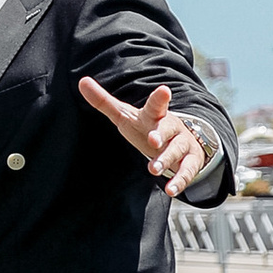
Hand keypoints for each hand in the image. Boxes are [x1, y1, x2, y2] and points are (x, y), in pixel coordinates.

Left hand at [78, 74, 216, 193]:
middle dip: (161, 134)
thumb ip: (103, 101)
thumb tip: (82, 81)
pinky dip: (180, 181)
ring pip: (177, 150)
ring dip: (166, 160)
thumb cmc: (146, 126)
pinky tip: (171, 190)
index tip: (164, 90)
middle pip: (167, 128)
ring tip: (153, 170)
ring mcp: (183, 144)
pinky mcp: (191, 161)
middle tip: (152, 141)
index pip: (156, 105)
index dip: (160, 98)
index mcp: (155, 114)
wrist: (181, 140)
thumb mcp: (125, 115)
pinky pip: (187, 171)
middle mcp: (171, 127)